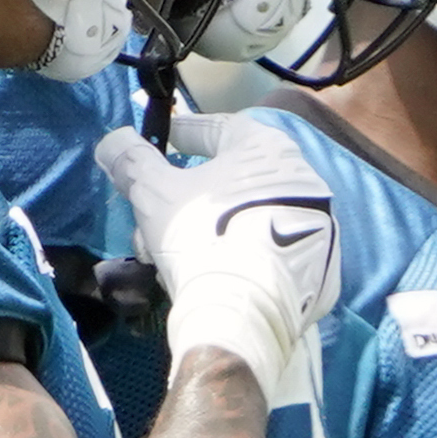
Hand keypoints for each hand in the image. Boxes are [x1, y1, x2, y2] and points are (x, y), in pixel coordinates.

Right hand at [94, 110, 338, 389]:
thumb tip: (115, 141)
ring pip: (246, 218)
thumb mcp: (154, 192)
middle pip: (230, 180)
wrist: (249, 309)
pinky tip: (209, 275)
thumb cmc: (201, 233)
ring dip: (204, 230)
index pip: (222, 128)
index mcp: (268, 148)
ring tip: (167, 256)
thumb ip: (133, 161)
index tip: (167, 140)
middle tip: (154, 214)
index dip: (187, 132)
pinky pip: (268, 251)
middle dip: (184, 197)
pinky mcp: (320, 269)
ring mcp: (318, 226)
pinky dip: (239, 256)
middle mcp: (303, 179)